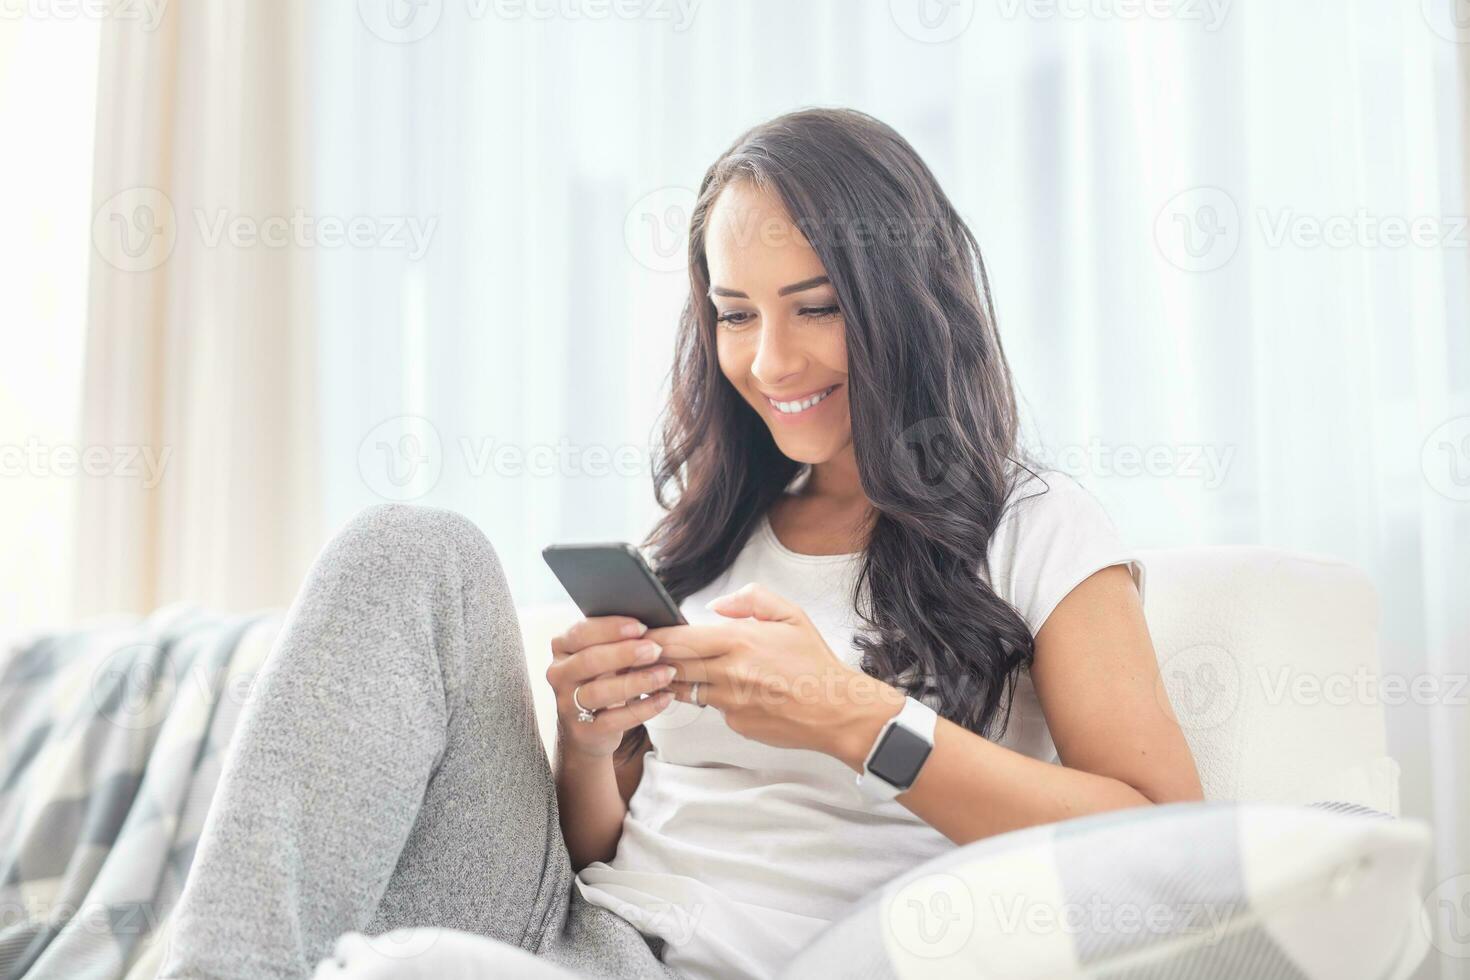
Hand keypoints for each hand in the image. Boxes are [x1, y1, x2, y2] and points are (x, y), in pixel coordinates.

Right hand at [545, 615, 676, 757]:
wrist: (586, 728)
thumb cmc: (600, 680)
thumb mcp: (602, 656)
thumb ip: (615, 640)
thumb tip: (651, 628)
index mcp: (562, 648)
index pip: (582, 632)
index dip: (612, 628)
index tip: (641, 627)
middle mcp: (559, 675)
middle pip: (589, 660)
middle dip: (626, 653)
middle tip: (656, 649)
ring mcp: (567, 705)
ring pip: (600, 691)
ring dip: (638, 681)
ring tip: (666, 674)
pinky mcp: (584, 730)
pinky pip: (615, 719)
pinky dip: (643, 709)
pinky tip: (664, 698)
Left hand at [644, 583, 903, 756]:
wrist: (836, 709)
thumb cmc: (814, 662)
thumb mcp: (790, 615)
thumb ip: (751, 600)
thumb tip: (717, 605)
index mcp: (739, 641)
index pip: (679, 638)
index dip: (654, 636)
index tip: (638, 632)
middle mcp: (729, 672)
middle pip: (672, 665)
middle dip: (649, 659)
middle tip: (633, 654)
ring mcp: (730, 702)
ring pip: (684, 689)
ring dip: (669, 680)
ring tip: (656, 671)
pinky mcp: (735, 723)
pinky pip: (711, 707)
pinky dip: (706, 697)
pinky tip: (712, 689)